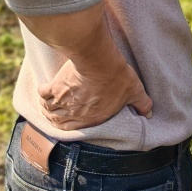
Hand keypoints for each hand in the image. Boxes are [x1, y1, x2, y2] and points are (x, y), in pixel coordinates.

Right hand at [38, 56, 152, 129]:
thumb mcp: (135, 91)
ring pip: (48, 109)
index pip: (74, 129)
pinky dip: (42, 93)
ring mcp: (63, 101)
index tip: (68, 120)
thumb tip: (149, 114)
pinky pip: (43, 94)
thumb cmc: (117, 77)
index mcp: (92, 118)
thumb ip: (142, 104)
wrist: (99, 61)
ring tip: (49, 102)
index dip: (69, 126)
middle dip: (55, 118)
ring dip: (47, 108)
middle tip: (55, 113)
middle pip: (57, 120)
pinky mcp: (55, 87)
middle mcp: (74, 113)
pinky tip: (44, 89)